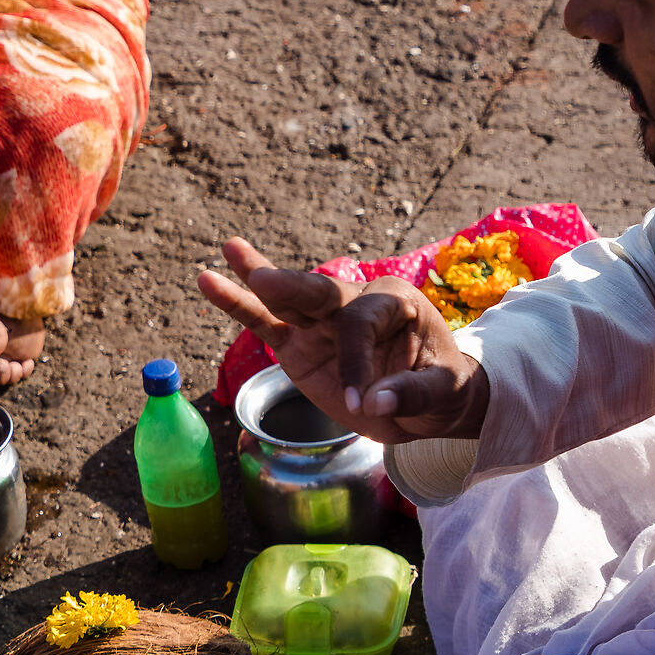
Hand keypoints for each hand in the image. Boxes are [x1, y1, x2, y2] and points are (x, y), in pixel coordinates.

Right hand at [198, 237, 489, 443]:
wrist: (425, 405)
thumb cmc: (440, 388)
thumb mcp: (443, 390)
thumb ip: (412, 393)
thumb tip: (375, 403)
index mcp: (394, 301)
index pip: (360, 323)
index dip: (355, 361)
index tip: (361, 403)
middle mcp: (354, 302)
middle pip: (319, 292)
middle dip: (293, 287)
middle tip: (265, 280)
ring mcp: (321, 323)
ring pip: (286, 298)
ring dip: (258, 277)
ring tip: (229, 249)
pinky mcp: (297, 344)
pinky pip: (265, 323)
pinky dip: (238, 304)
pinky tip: (210, 281)